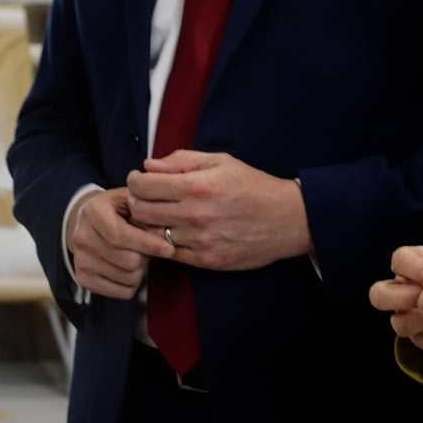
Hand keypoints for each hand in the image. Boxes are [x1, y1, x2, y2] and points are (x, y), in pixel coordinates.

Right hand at [67, 187, 174, 298]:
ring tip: (137, 256)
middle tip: (148, 249)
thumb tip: (165, 237)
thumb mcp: (132, 203)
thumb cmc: (118, 211)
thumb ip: (148, 216)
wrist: (90, 223)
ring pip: (127, 278)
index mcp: (93, 212)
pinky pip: (121, 292)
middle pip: (127, 261)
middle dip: (147, 257)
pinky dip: (133, 284)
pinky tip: (128, 269)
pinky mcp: (83, 279)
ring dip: (141, 270)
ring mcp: (80, 260)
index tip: (169, 249)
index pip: (119, 235)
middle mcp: (81, 237)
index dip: (147, 244)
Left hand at [124, 150, 312, 271]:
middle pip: (141, 212)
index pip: (143, 186)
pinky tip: (174, 232)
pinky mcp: (207, 261)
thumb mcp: (220, 161)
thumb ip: (181, 160)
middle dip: (137, 203)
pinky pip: (171, 254)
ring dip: (150, 226)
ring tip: (159, 217)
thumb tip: (149, 165)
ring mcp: (200, 241)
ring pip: (152, 236)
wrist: (287, 219)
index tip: (139, 181)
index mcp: (196, 186)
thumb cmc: (253, 186)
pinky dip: (166, 244)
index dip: (135, 182)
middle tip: (144, 199)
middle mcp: (195, 215)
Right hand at [371, 246, 422, 357]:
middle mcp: (404, 290)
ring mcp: (408, 315)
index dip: (411, 268)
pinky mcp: (421, 337)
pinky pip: (420, 341)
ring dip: (422, 321)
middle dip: (403, 297)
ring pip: (398, 323)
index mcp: (415, 265)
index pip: (399, 260)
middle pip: (380, 295)